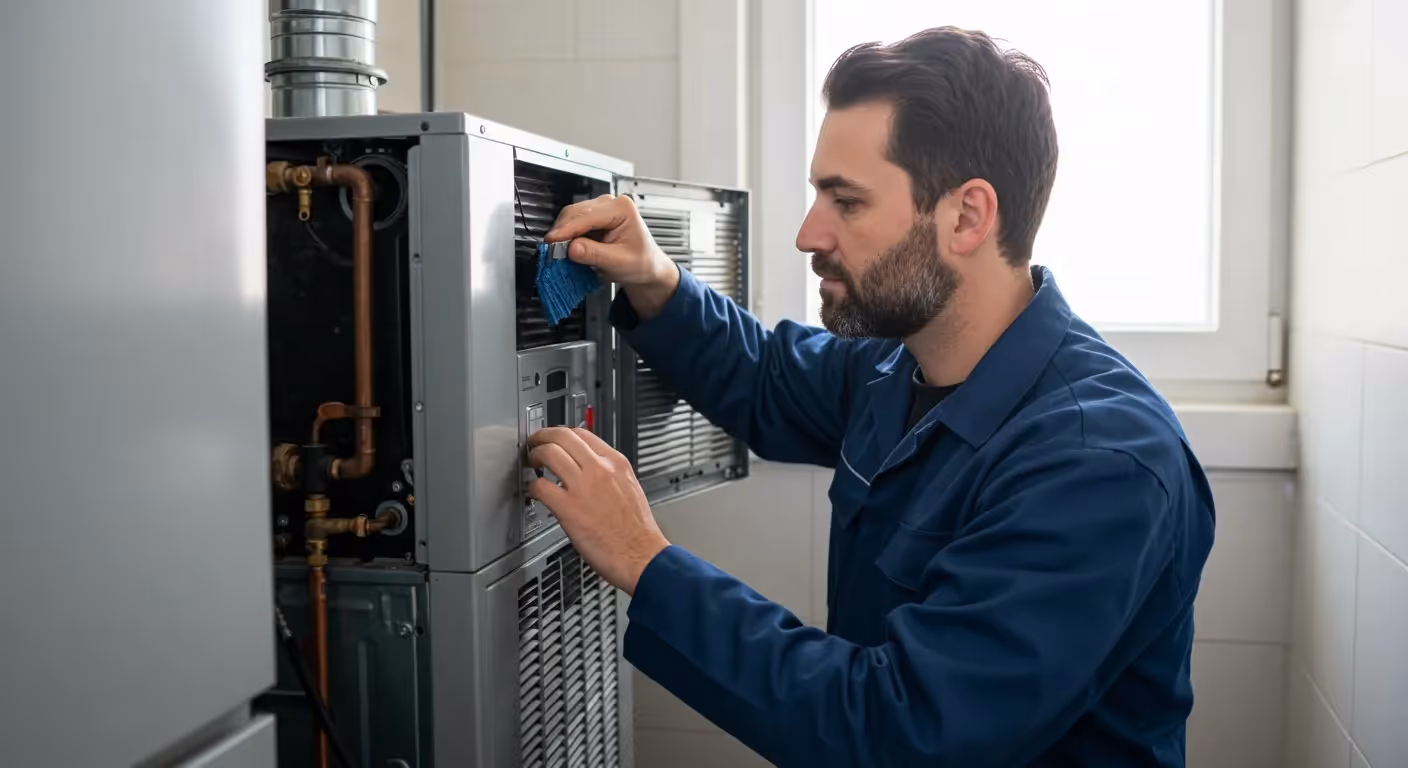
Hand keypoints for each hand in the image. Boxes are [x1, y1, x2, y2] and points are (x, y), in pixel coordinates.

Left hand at [527, 427, 669, 594]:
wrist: (641, 556)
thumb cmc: (637, 531)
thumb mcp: (629, 488)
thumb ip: (609, 474)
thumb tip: (590, 470)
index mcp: (616, 463)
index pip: (582, 433)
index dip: (562, 434)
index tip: (554, 439)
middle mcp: (600, 469)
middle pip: (562, 436)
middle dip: (543, 436)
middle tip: (535, 444)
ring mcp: (583, 487)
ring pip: (549, 453)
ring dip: (535, 455)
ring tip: (532, 463)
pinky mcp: (569, 508)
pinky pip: (540, 486)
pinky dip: (532, 486)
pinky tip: (535, 492)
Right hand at [544, 194, 680, 319]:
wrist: (647, 267)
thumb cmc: (641, 263)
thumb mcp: (619, 262)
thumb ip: (594, 254)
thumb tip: (571, 248)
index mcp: (622, 208)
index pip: (587, 216)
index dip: (567, 230)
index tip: (551, 242)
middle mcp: (611, 203)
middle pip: (575, 212)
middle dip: (562, 232)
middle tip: (552, 251)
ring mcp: (601, 208)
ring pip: (571, 216)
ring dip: (562, 233)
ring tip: (559, 252)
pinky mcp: (593, 217)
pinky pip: (573, 223)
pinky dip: (567, 235)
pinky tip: (566, 248)